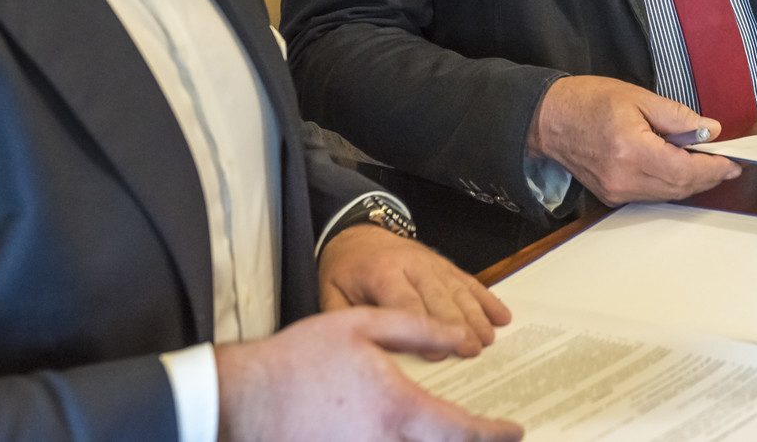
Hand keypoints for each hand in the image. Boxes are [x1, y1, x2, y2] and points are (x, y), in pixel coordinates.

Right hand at [217, 308, 522, 441]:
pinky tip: (416, 438)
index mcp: (398, 408)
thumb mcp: (360, 325)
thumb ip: (416, 329)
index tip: (514, 429)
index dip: (494, 433)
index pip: (462, 430)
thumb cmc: (299, 358)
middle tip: (497, 438)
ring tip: (460, 437)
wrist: (241, 399)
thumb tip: (459, 337)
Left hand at [320, 223, 510, 354]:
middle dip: (457, 325)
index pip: (406, 302)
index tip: (436, 353)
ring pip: (459, 290)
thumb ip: (349, 321)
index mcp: (381, 272)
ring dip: (476, 315)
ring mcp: (432, 264)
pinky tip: (502, 316)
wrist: (357, 234)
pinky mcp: (445, 265)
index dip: (423, 328)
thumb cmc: (345, 271)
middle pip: (439, 297)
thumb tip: (369, 350)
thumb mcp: (333, 295)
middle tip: (471, 351)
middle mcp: (412, 265)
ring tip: (488, 339)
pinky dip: (487, 299)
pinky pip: (469, 281)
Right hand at [526, 75, 741, 206]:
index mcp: (631, 150)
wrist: (548, 120)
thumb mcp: (638, 97)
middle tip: (725, 162)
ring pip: (668, 195)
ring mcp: (616, 191)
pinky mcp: (612, 196)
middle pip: (680, 187)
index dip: (713, 169)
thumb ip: (678, 117)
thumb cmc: (588, 101)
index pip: (685, 171)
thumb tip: (709, 131)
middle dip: (707, 176)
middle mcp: (624, 178)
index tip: (732, 162)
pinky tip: (678, 167)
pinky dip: (671, 184)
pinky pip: (652, 195)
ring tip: (705, 163)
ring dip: (691, 181)